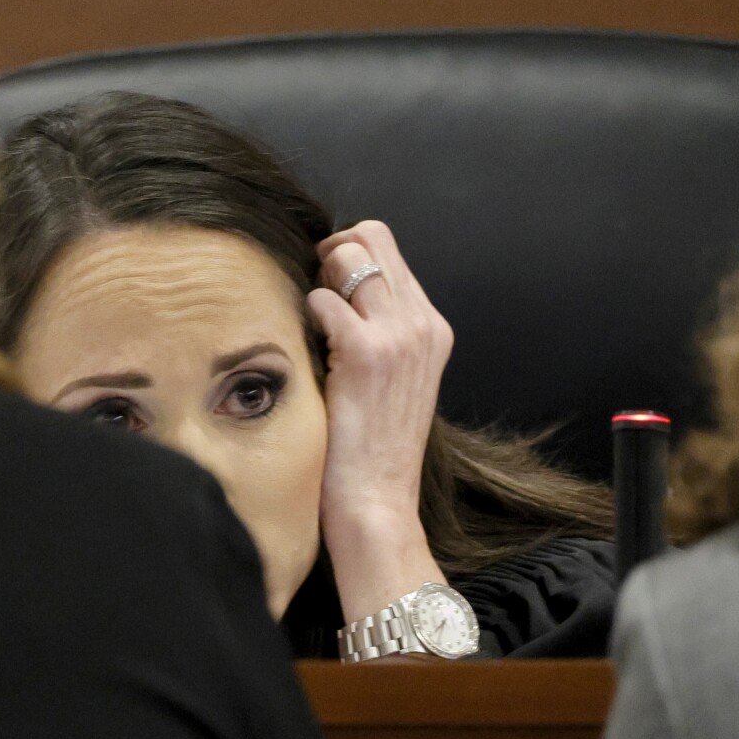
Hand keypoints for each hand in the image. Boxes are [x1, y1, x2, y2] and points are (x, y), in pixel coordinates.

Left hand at [306, 221, 451, 620]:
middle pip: (372, 236)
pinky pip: (322, 300)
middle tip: (314, 299)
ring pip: (349, 256)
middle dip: (332, 254)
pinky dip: (305, 316)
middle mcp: (423, 323)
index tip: (328, 292)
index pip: (390, 251)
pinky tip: (306, 351)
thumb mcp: (393, 382)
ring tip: (311, 326)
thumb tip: (334, 291)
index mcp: (433, 328)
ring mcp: (399, 335)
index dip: (349, 258)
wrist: (378, 502)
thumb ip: (380, 333)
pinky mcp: (368, 352)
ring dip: (318, 279)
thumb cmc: (373, 449)